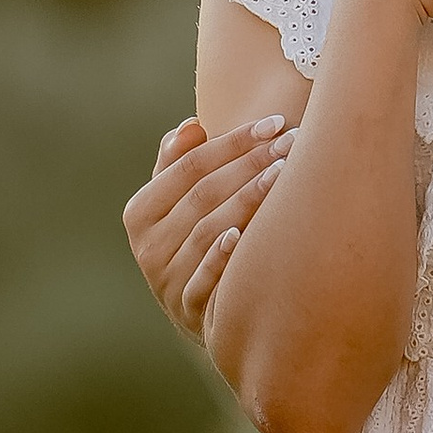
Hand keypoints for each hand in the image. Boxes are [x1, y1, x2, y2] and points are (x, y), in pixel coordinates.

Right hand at [126, 115, 293, 336]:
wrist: (198, 310)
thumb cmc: (191, 238)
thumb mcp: (175, 203)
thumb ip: (177, 162)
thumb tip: (191, 126)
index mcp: (141, 212)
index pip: (189, 166)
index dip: (232, 141)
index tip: (274, 123)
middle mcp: (148, 245)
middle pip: (203, 194)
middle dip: (250, 163)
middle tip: (291, 142)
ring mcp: (166, 279)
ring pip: (207, 230)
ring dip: (247, 199)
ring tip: (284, 174)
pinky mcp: (188, 308)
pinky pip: (203, 278)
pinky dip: (220, 256)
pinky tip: (243, 234)